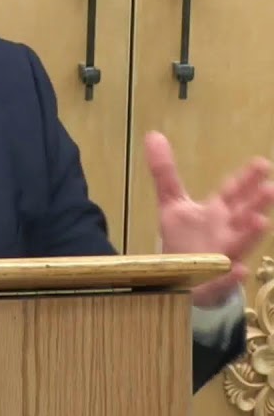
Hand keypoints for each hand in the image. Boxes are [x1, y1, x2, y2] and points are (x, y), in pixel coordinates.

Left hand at [146, 130, 273, 305]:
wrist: (183, 276)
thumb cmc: (185, 237)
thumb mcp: (172, 203)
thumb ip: (165, 172)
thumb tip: (153, 135)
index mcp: (218, 212)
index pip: (234, 192)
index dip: (247, 179)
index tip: (261, 163)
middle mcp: (226, 231)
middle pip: (243, 215)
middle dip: (257, 203)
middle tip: (270, 188)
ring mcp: (223, 256)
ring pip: (240, 245)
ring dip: (250, 234)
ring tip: (261, 221)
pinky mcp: (215, 280)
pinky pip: (225, 279)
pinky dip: (232, 275)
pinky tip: (239, 269)